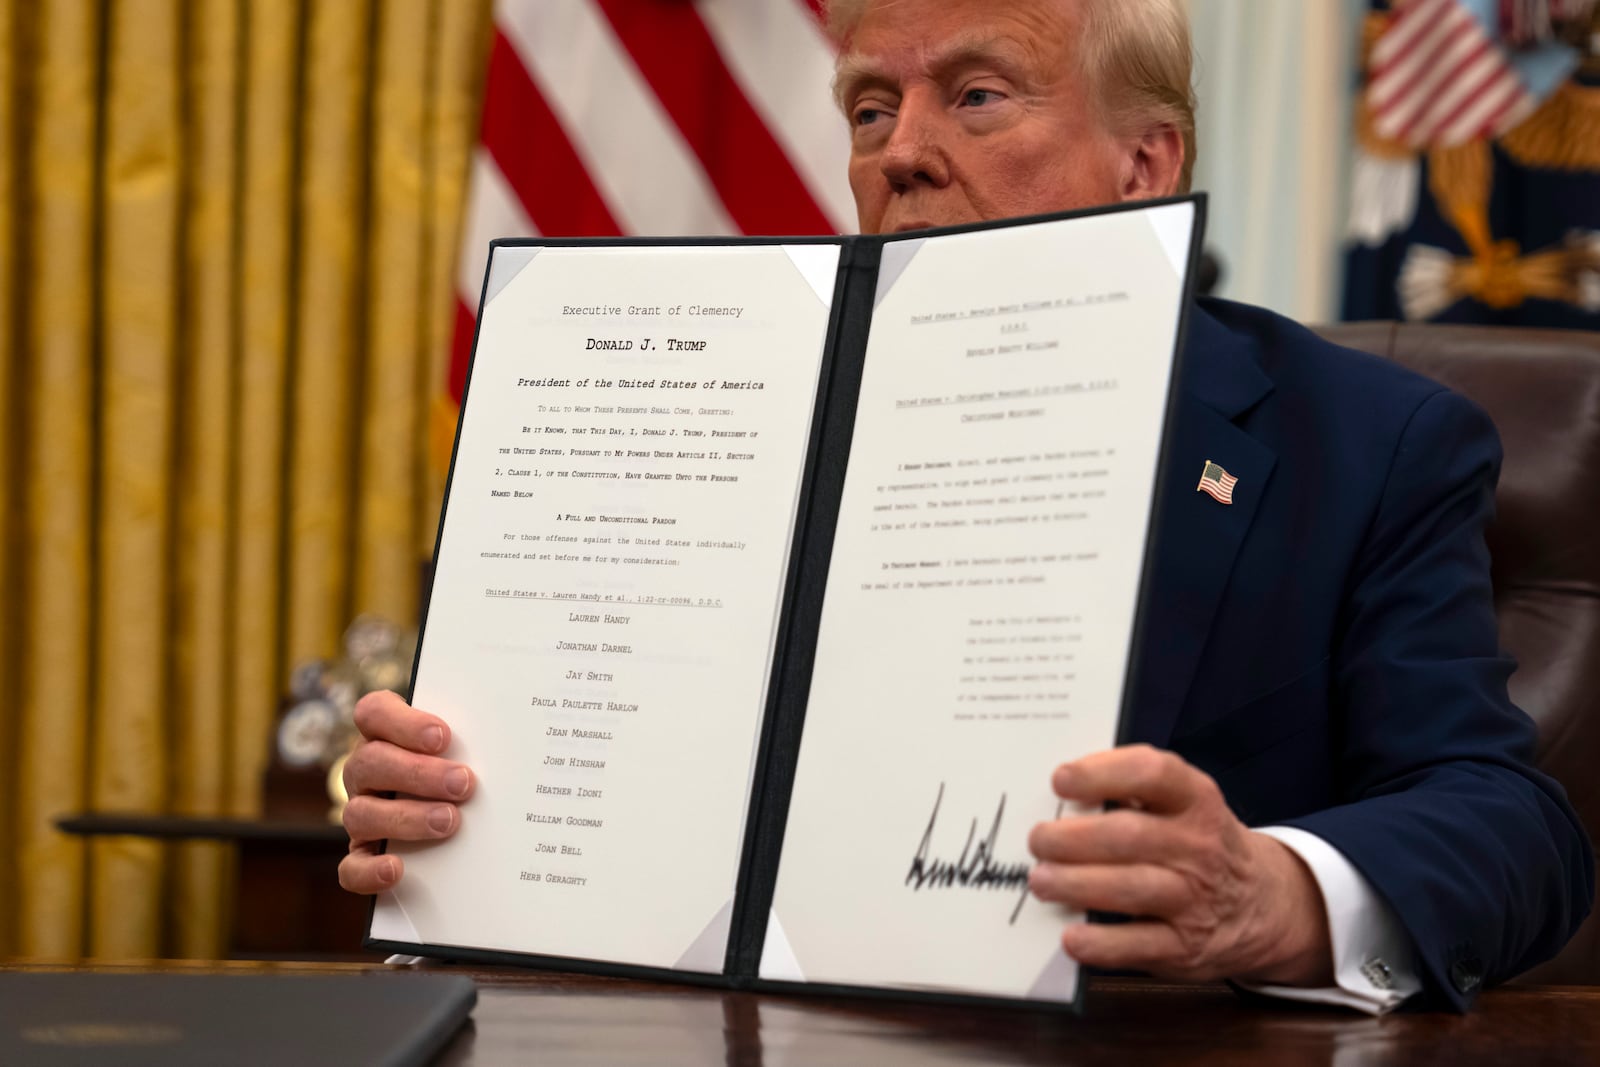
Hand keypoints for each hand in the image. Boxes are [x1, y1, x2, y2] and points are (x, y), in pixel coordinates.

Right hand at [338, 690, 475, 894]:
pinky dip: (370, 870)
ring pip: (360, 813)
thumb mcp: (466, 747)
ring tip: (450, 821)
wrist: (457, 811)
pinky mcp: (363, 855)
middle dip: (418, 773)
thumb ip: (475, 739)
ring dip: (406, 817)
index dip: (402, 723)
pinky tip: (398, 869)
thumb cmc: (462, 765)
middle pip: (370, 762)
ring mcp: (362, 812)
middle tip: (463, 784)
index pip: (373, 713)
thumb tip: (517, 738)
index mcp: (385, 734)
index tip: (443, 736)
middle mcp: (366, 771)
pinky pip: (351, 867)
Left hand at [1026, 744, 1331, 985]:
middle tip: (1038, 840)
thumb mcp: (1183, 806)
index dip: (1102, 773)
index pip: (1153, 773)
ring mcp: (1194, 900)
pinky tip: (1071, 937)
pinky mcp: (1185, 947)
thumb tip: (1060, 792)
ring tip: (1042, 881)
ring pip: (1131, 889)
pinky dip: (1100, 944)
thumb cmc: (1197, 844)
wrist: (1262, 906)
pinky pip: (1138, 946)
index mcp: (1195, 800)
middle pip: (1129, 836)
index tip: (1061, 779)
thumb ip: (1132, 792)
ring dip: (1077, 884)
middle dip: (1073, 838)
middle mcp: (1199, 847)